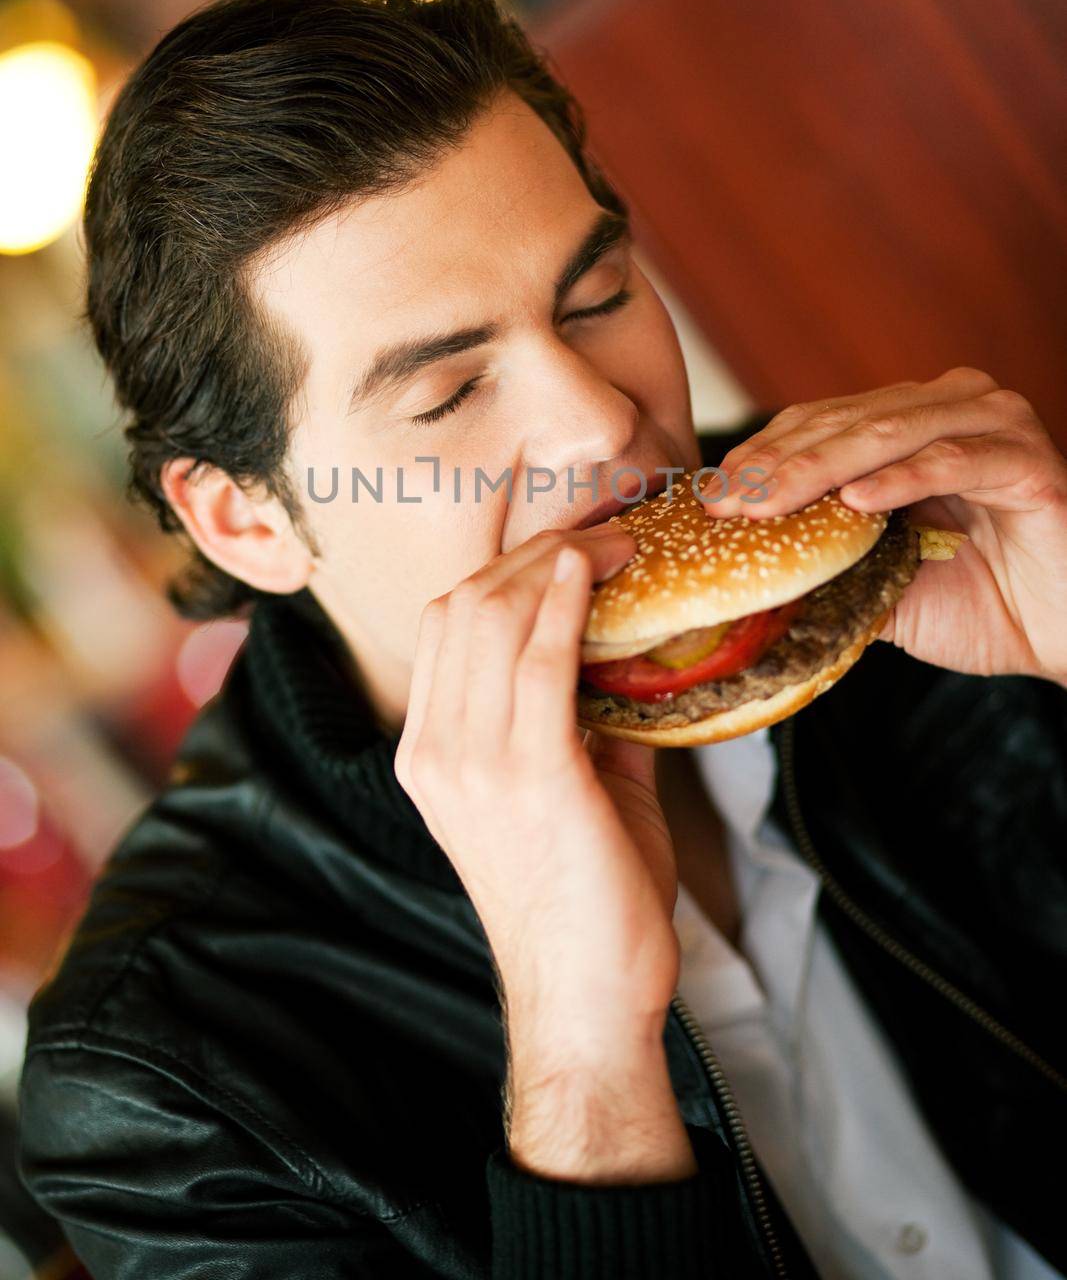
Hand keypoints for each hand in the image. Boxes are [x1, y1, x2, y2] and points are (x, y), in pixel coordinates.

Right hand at [394, 522, 694, 1179]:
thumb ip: (587, 720)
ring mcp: (472, 765)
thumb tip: (632, 656)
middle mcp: (436, 753)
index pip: (447, 626)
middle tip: (607, 532)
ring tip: (617, 542)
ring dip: (560, 565)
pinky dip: (566, 605)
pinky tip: (596, 573)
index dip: (506, 570)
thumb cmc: (584, 904)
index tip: (572, 547)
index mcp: (431, 755)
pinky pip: (539, 663)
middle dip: (535, 552)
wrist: (587, 1001)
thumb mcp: (568, 793)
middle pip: (464, 606)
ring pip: (495, 618)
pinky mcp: (529, 779)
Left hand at [700, 367, 1066, 686]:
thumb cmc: (984, 602)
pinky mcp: (1027, 462)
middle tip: (724, 502)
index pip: (818, 423)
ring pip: (889, 433)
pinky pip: (952, 461)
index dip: (761, 455)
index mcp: (911, 422)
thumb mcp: (882, 581)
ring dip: (820, 468)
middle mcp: (952, 406)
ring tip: (766, 502)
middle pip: (844, 422)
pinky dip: (901, 481)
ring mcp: (994, 425)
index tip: (707, 494)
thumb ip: (825, 561)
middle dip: (775, 464)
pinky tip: (855, 502)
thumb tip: (738, 574)